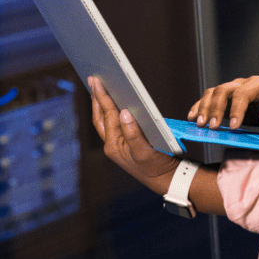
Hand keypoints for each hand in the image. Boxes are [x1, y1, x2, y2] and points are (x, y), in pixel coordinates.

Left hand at [89, 76, 177, 194]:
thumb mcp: (145, 151)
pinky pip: (111, 125)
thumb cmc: (156, 166)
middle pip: (99, 117)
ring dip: (100, 104)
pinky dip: (109, 112)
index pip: (107, 115)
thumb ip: (133, 133)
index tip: (97, 80)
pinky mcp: (122, 145)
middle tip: (93, 79)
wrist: (164, 179)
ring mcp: (116, 145)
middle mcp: (112, 145)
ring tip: (98, 88)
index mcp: (114, 145)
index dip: (102, 96)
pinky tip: (112, 104)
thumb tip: (124, 112)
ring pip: (103, 121)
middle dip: (96, 98)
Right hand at [188, 76, 258, 130]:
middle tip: (211, 127)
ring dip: (204, 108)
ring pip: (213, 93)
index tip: (234, 128)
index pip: (242, 94)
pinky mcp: (224, 98)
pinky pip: (209, 98)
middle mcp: (241, 84)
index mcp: (257, 85)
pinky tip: (192, 117)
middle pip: (223, 90)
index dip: (237, 110)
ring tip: (199, 124)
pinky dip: (199, 106)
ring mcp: (231, 89)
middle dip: (215, 109)